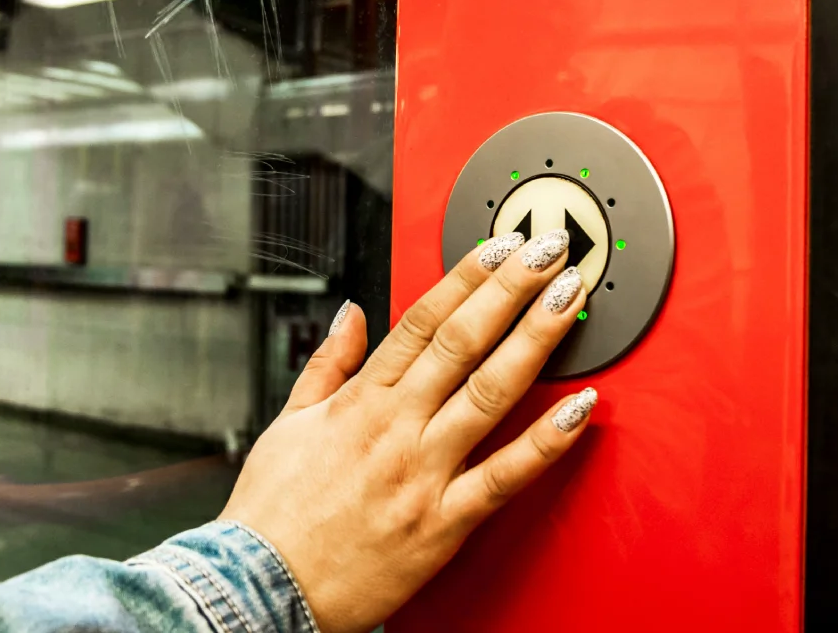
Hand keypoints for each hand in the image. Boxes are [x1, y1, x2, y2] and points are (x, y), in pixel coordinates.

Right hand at [219, 229, 596, 632]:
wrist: (258, 590)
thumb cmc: (273, 515)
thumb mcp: (287, 424)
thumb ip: (327, 363)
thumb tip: (351, 313)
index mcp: (360, 400)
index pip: (422, 320)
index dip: (467, 277)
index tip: (500, 246)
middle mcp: (395, 427)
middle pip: (463, 341)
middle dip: (510, 289)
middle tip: (548, 249)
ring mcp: (423, 472)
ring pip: (489, 393)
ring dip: (535, 341)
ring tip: (569, 300)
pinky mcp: (444, 522)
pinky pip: (504, 476)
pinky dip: (545, 442)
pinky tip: (579, 409)